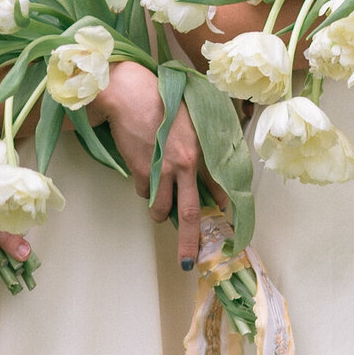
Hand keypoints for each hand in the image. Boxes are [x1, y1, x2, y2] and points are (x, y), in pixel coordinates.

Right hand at [99, 60, 202, 269]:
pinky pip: (145, 192)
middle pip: (190, 213)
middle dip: (190, 241)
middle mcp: (185, 165)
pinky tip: (144, 170)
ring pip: (162, 207)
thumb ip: (203, 146)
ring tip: (160, 206)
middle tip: (189, 260)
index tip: (222, 218)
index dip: (220, 205)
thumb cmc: (164, 101)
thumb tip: (209, 176)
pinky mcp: (141, 171)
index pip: (217, 187)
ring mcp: (162, 170)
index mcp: (202, 151)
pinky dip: (146, 189)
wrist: (131, 94)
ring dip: (161, 212)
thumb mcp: (193, 120)